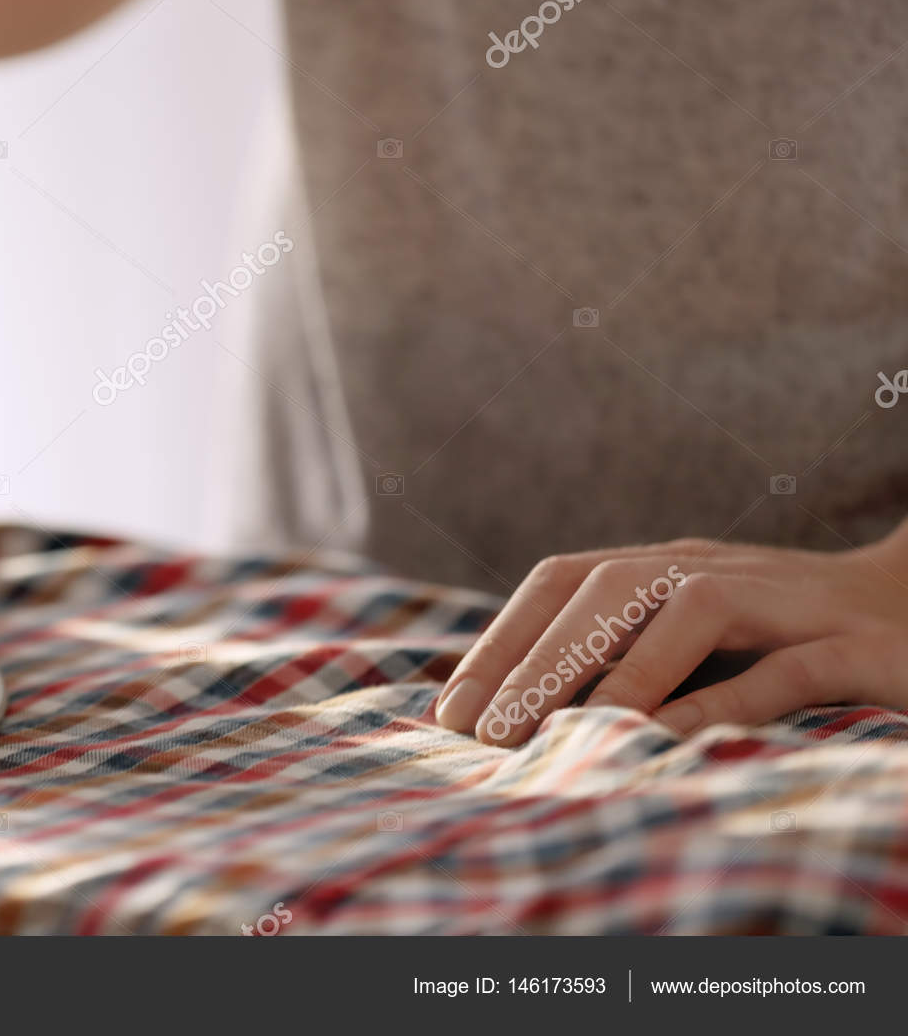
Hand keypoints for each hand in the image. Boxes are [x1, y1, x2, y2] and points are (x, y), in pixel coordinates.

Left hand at [433, 531, 907, 745]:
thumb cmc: (791, 635)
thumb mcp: (696, 635)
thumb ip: (621, 653)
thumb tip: (515, 708)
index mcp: (669, 565)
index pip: (564, 582)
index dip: (503, 639)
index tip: (452, 707)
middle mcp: (716, 569)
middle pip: (607, 590)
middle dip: (535, 660)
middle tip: (484, 732)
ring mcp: (786, 602)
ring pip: (687, 610)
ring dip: (612, 671)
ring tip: (553, 734)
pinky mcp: (853, 647)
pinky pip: (780, 668)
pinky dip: (721, 700)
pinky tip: (665, 740)